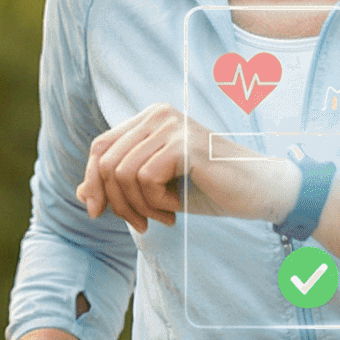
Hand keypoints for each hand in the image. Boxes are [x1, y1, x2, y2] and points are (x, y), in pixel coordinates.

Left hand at [78, 103, 294, 231]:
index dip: (92, 181)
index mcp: (150, 118)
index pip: (100, 146)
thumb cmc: (210, 189)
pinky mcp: (184, 145)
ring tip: (163, 216)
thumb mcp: (157, 189)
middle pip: (107, 162)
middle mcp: (158, 115)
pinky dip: (155, 203)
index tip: (97, 212)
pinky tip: (175, 209)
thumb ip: (121, 186)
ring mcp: (172, 127)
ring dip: (139, 207)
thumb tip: (80, 194)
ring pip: (123, 174)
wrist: (259, 192)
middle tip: (142, 224)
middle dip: (116, 202)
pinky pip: (145, 179)